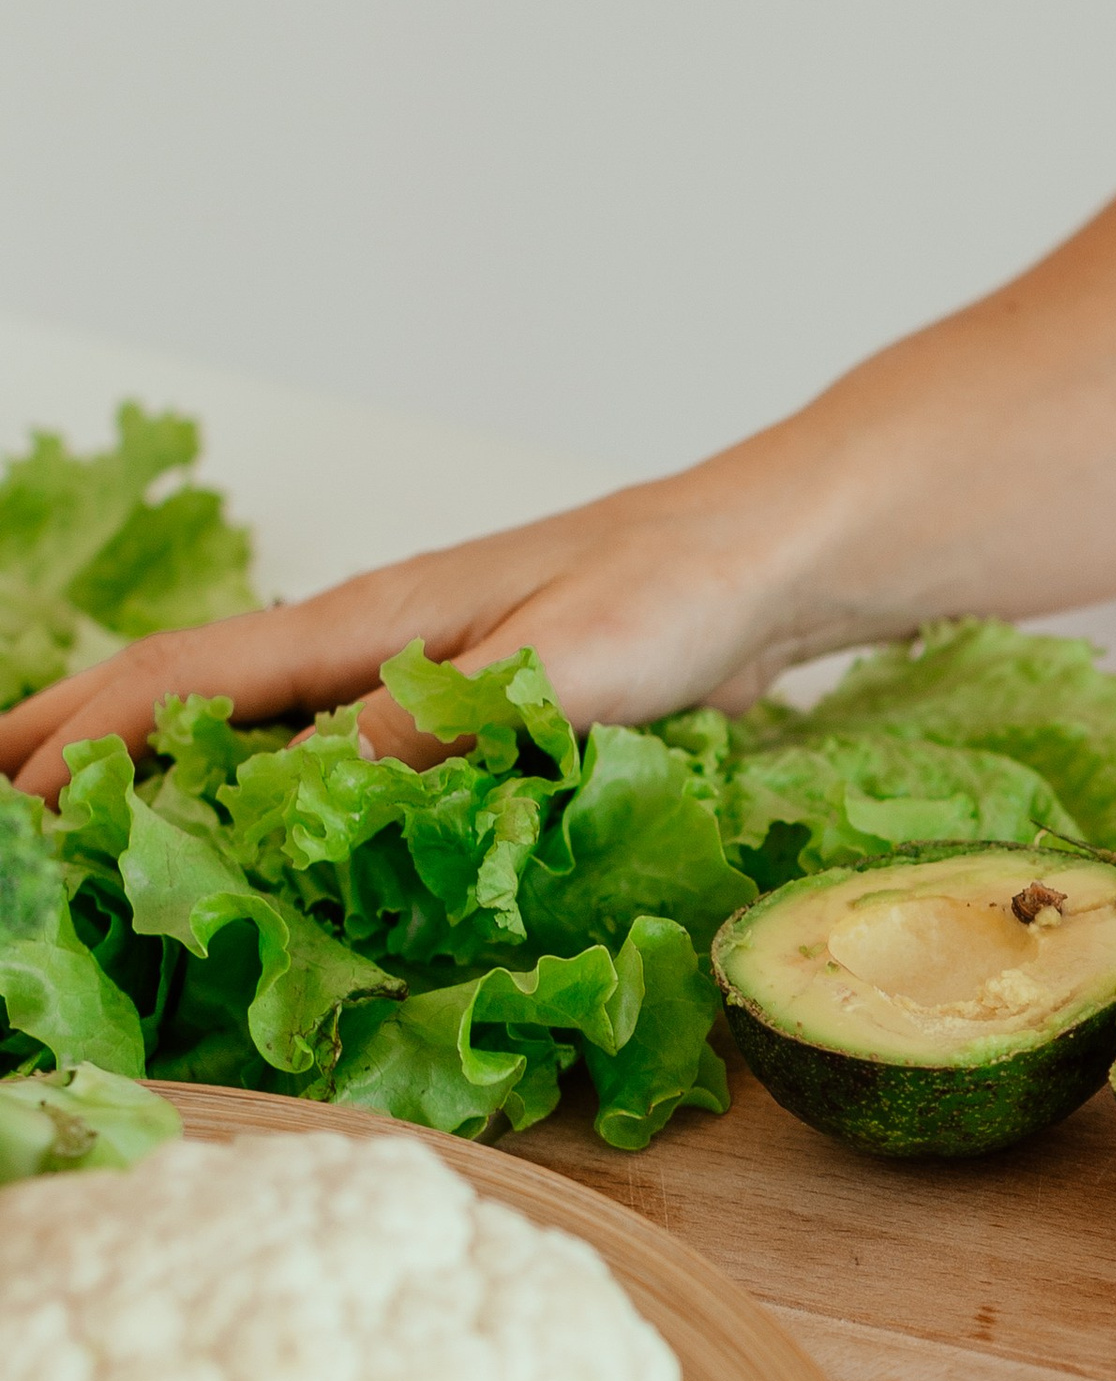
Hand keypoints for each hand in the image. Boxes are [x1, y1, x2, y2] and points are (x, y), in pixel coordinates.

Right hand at [0, 450, 845, 799]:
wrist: (773, 556)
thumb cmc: (683, 592)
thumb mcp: (563, 669)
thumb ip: (443, 723)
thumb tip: (316, 789)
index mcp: (375, 619)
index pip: (192, 675)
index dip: (92, 734)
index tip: (16, 793)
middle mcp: (375, 637)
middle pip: (189, 686)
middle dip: (78, 737)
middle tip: (1, 805)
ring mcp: (415, 665)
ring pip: (249, 714)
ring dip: (155, 760)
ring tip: (78, 820)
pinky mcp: (465, 700)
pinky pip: (327, 742)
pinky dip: (258, 778)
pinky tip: (248, 824)